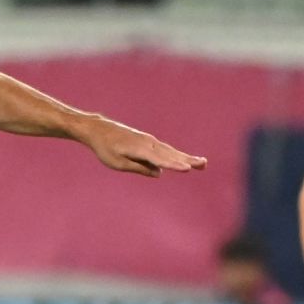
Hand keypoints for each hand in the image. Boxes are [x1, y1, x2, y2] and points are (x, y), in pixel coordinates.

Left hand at [85, 118, 205, 177]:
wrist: (99, 130)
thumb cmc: (105, 149)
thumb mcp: (117, 163)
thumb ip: (138, 168)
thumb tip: (159, 173)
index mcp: (139, 150)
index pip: (160, 160)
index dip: (174, 165)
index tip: (187, 169)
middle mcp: (148, 143)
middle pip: (171, 154)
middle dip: (188, 160)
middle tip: (204, 165)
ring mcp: (149, 141)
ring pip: (171, 151)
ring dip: (186, 157)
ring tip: (202, 163)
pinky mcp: (148, 141)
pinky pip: (165, 149)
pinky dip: (176, 155)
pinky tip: (185, 160)